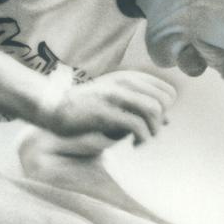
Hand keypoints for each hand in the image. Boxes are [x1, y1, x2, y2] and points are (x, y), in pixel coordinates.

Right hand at [40, 70, 176, 149]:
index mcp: (128, 78)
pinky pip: (137, 125)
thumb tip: (168, 120)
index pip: (167, 91)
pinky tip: (133, 145)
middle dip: (160, 122)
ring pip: (153, 110)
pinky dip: (142, 138)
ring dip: (153, 131)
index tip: (152, 122)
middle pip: (163, 101)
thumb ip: (140, 106)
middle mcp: (124, 83)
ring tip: (141, 141)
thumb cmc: (87, 107)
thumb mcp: (116, 100)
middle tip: (148, 133)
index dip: (166, 110)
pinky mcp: (106, 113)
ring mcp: (115, 96)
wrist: (55, 107)